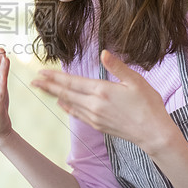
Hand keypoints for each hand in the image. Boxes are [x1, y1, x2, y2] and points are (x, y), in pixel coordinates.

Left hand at [31, 50, 176, 154]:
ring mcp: (95, 117)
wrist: (154, 135)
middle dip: (48, 86)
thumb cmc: (149, 105)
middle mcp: (94, 104)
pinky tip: (62, 104)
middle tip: (34, 80)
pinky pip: (77, 114)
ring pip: (69, 103)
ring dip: (55, 95)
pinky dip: (67, 107)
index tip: (41, 72)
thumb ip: (117, 67)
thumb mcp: (136, 81)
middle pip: (66, 93)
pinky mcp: (98, 125)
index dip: (55, 76)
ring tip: (43, 89)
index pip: (72, 82)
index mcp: (102, 91)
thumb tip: (103, 53)